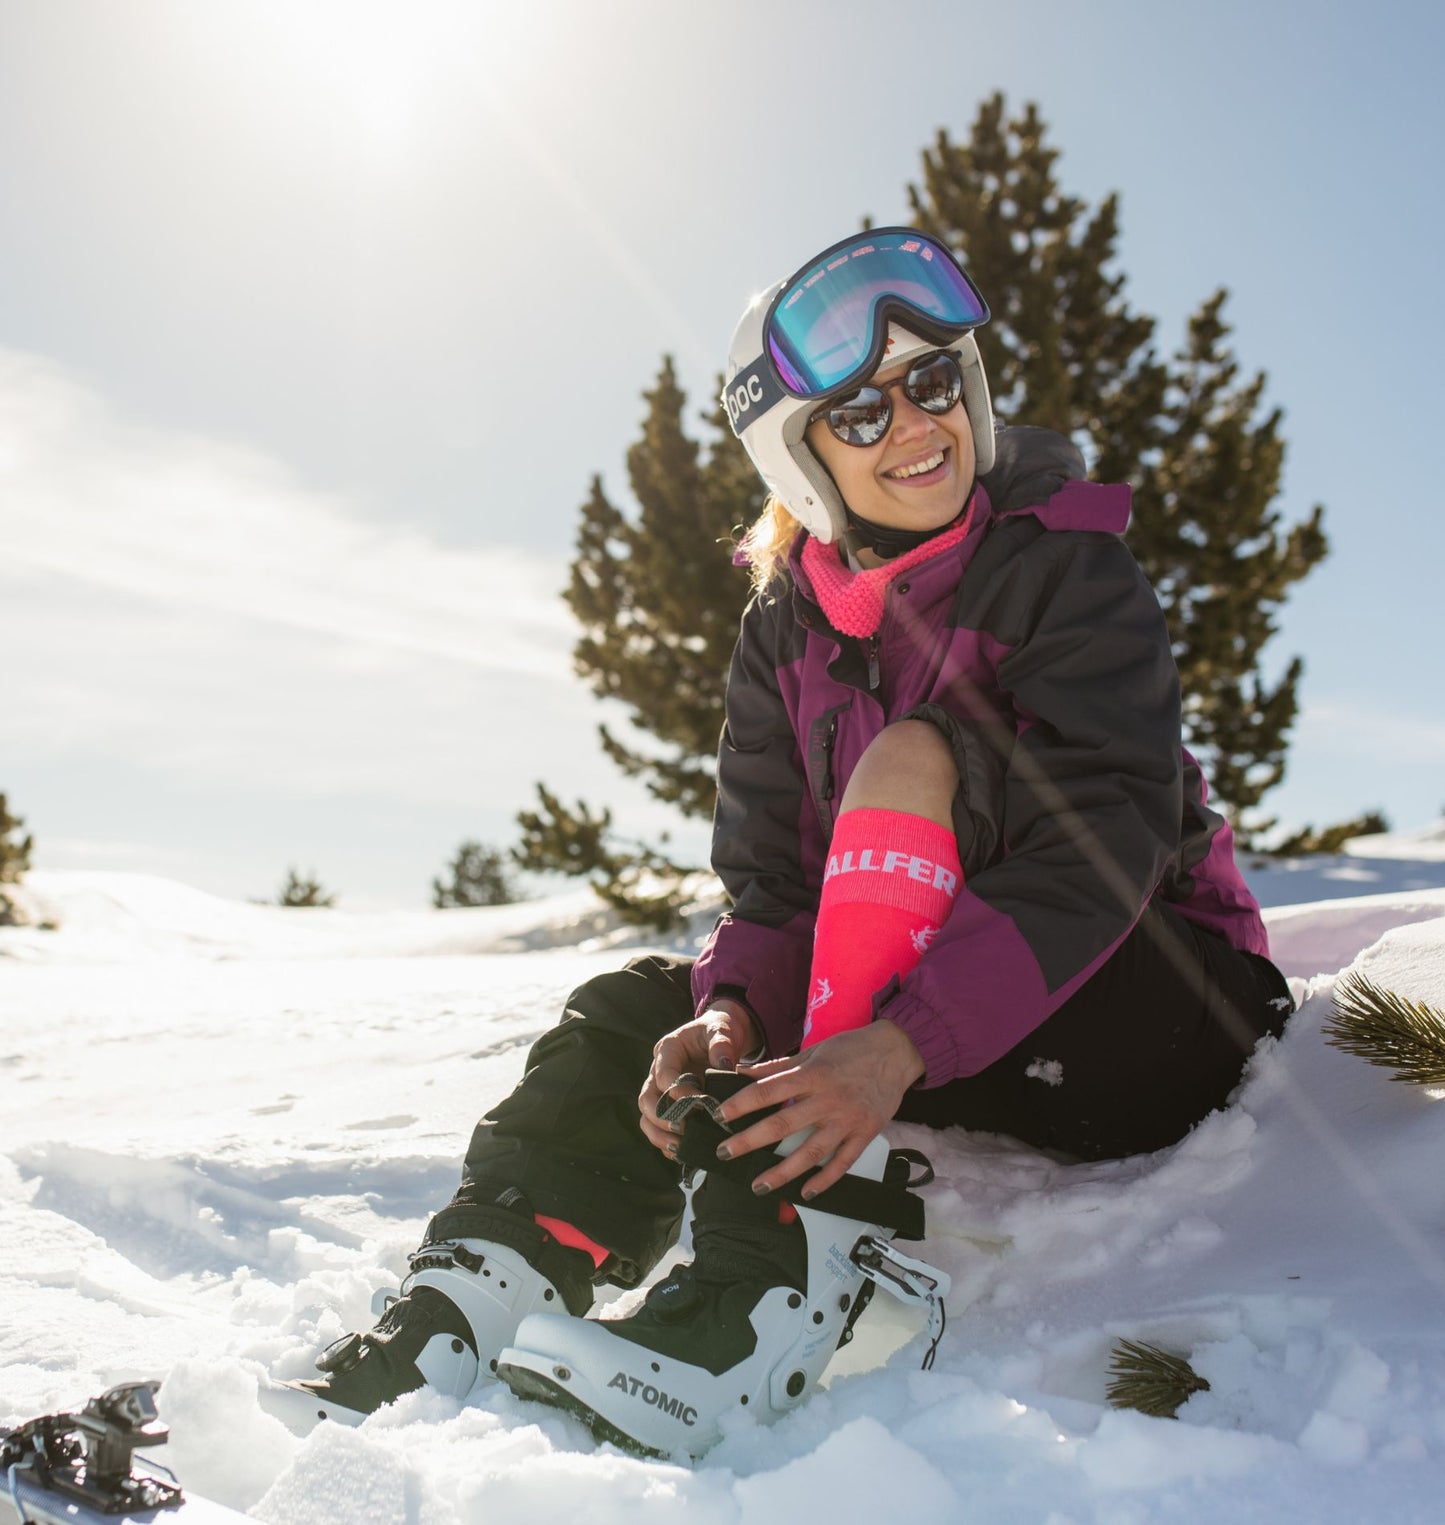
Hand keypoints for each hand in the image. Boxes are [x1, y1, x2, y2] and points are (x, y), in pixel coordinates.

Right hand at [638, 999, 760, 1158]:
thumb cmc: (719, 1030)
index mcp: (668, 1049)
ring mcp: (661, 1089)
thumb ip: (721, 1044)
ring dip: (659, 1134)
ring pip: (647, 1116)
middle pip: (646, 1098)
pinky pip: (658, 1127)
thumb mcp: (721, 1029)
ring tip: (679, 1147)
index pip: (664, 1075)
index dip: (678, 1092)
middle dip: (662, 1118)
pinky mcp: (669, 1104)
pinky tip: (682, 1152)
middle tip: (682, 1129)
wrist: (721, 1036)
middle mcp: (658, 1070)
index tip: (699, 1104)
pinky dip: (667, 1141)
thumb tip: (724, 1066)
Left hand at [711, 1022, 925, 1197]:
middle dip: (750, 1141)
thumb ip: (778, 1066)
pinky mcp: (864, 1134)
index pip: (767, 1091)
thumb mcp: (813, 1051)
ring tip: (758, 1185)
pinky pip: (842, 1162)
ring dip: (783, 1172)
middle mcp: (827, 1099)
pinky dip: (824, 1180)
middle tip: (726, 1153)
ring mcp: (846, 1119)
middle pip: (783, 1124)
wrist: (896, 1052)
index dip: (741, 1104)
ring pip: (811, 1151)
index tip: (718, 1115)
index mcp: (811, 1075)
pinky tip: (806, 1193)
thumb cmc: (851, 1050)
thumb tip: (744, 1072)